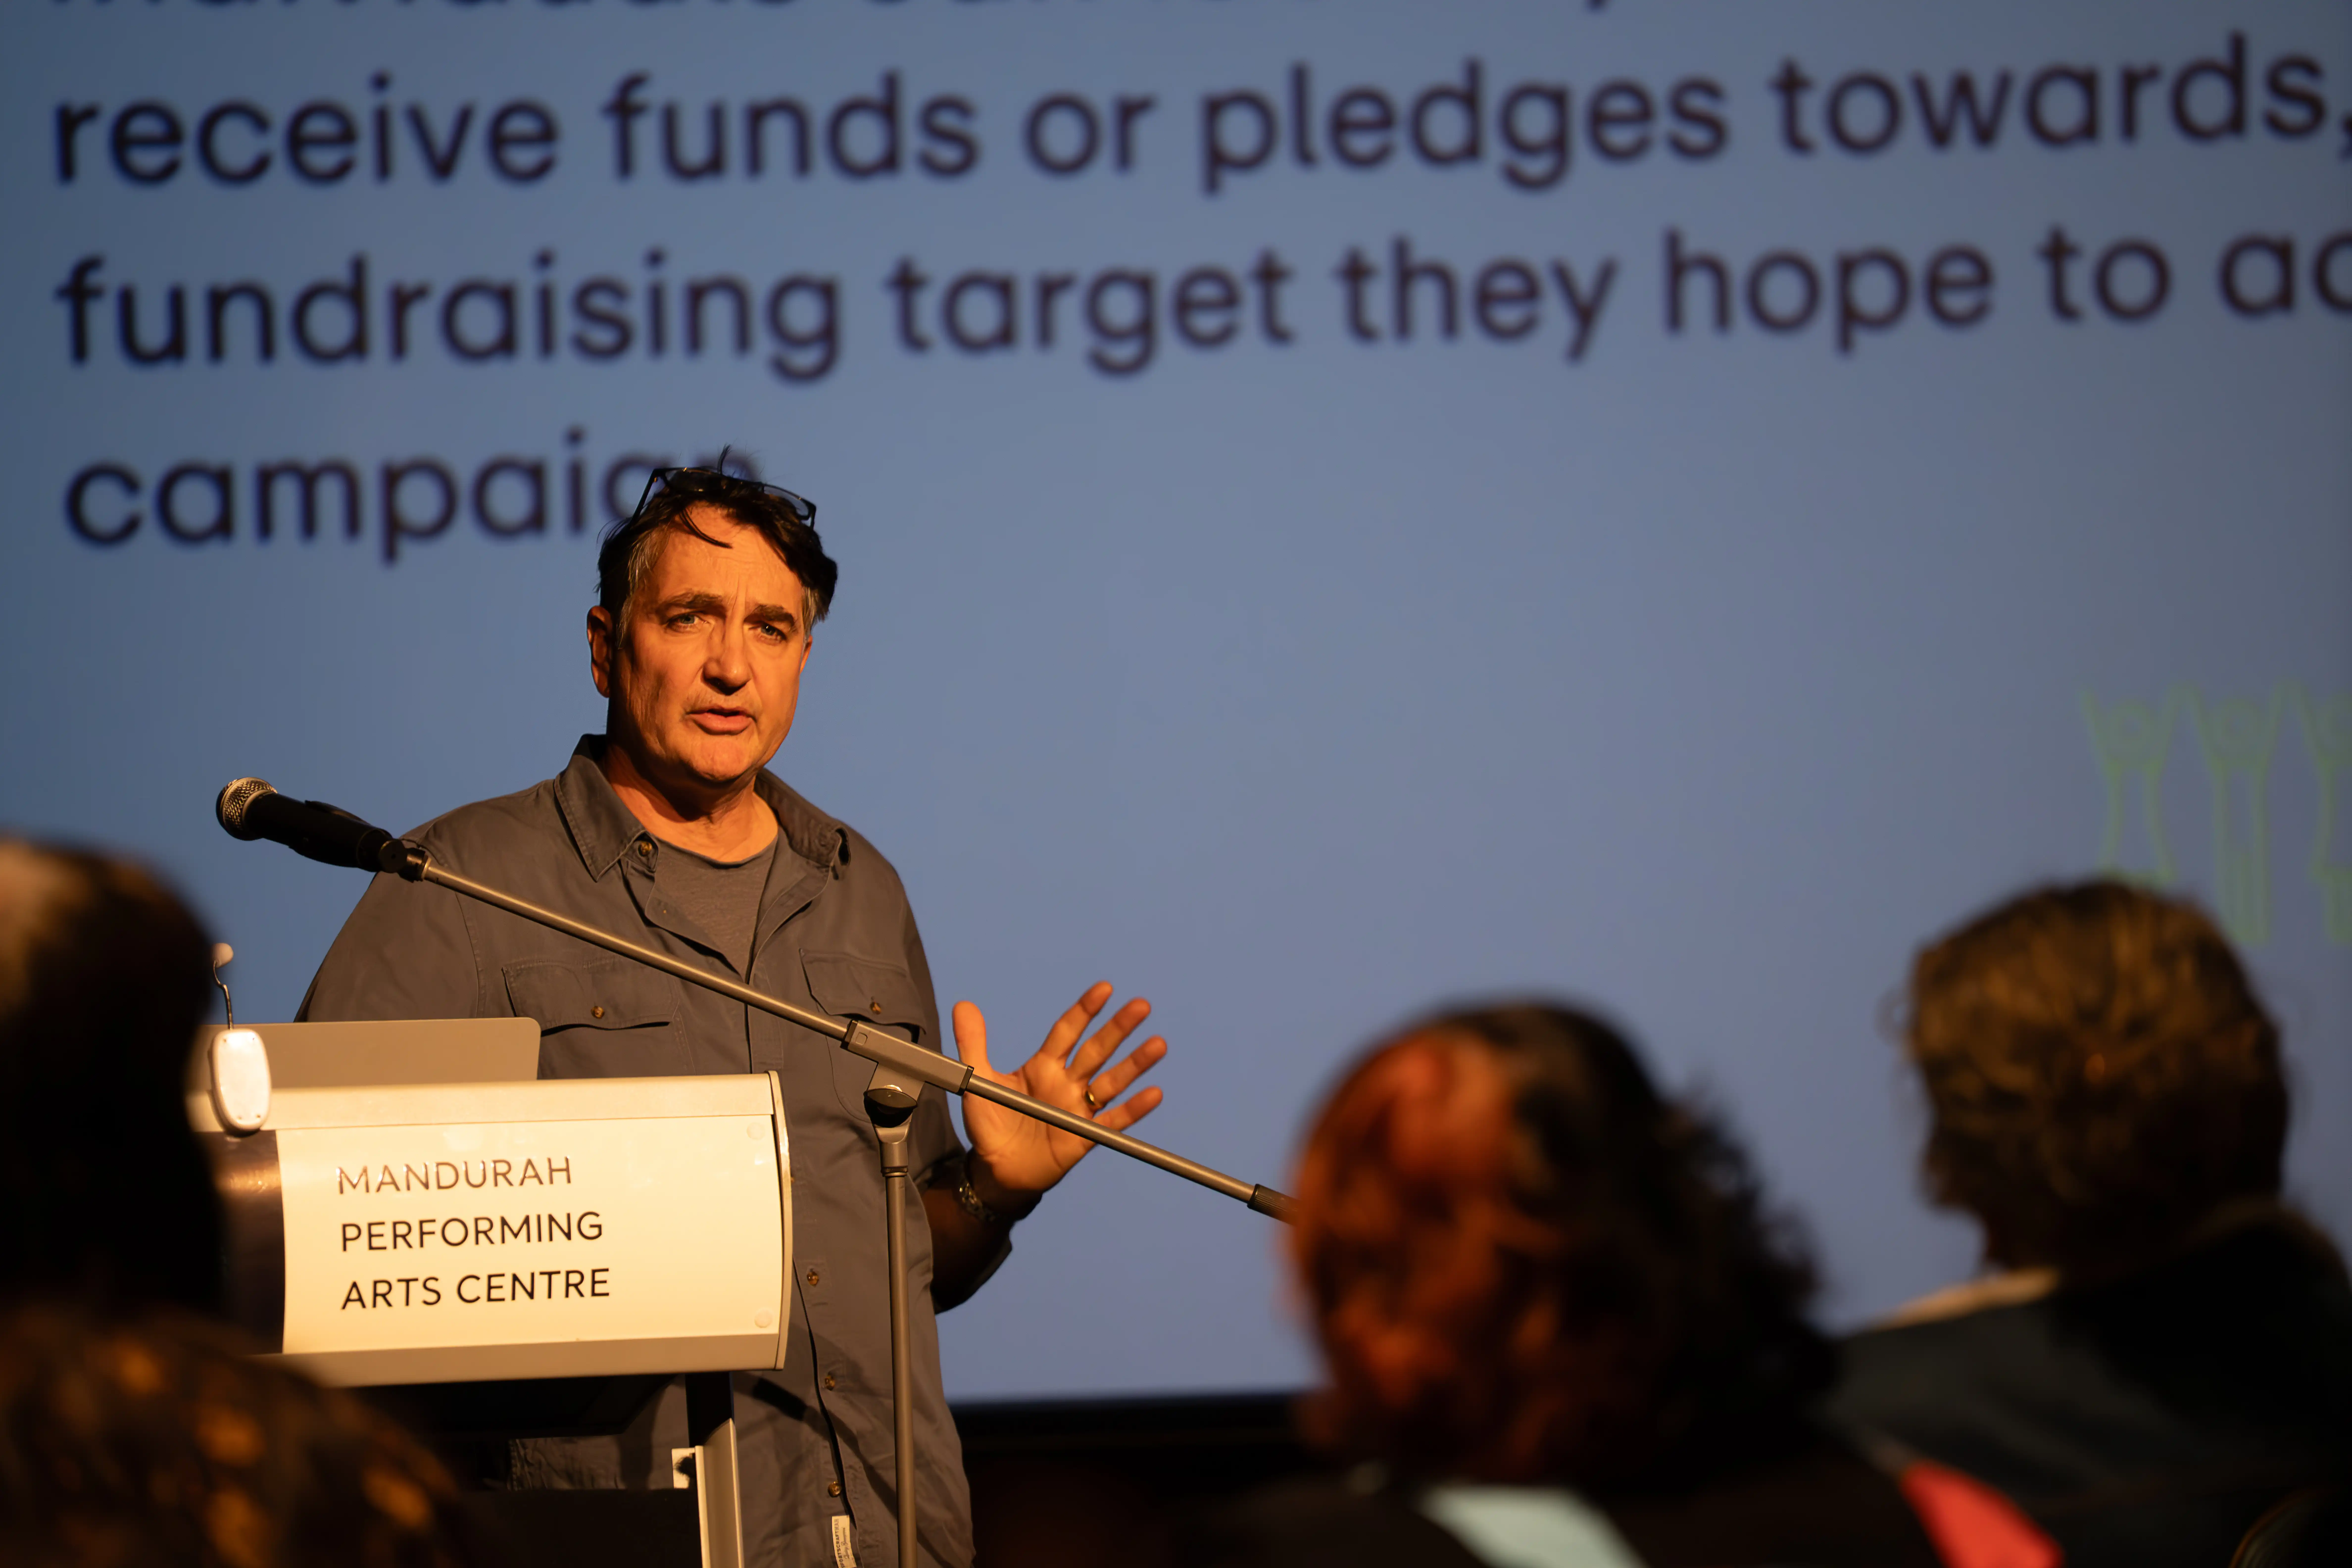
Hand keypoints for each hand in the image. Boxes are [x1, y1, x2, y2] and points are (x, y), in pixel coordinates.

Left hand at [950, 982, 1167, 1206]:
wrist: (995, 1169)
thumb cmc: (989, 1123)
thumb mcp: (977, 1079)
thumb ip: (973, 1043)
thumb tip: (964, 1004)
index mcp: (1043, 1066)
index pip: (1067, 1032)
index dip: (1084, 1011)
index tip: (1104, 989)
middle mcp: (1066, 1083)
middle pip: (1096, 1050)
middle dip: (1118, 1028)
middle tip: (1141, 1005)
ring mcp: (1078, 1109)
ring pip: (1111, 1081)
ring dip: (1135, 1064)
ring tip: (1158, 1044)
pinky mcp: (1084, 1136)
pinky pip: (1113, 1121)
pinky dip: (1134, 1109)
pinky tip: (1154, 1093)